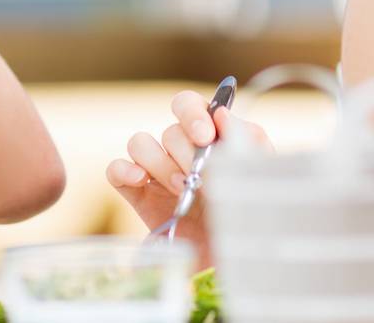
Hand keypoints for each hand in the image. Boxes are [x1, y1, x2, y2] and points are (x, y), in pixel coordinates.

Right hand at [106, 90, 271, 267]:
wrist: (227, 267)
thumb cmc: (246, 221)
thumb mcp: (257, 181)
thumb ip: (247, 142)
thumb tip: (222, 113)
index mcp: (210, 140)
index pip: (189, 105)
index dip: (193, 113)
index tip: (205, 136)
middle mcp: (181, 152)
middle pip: (169, 129)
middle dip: (185, 152)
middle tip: (200, 180)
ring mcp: (157, 173)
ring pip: (140, 142)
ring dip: (159, 163)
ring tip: (181, 189)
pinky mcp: (137, 195)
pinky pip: (116, 169)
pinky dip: (124, 169)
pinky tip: (141, 181)